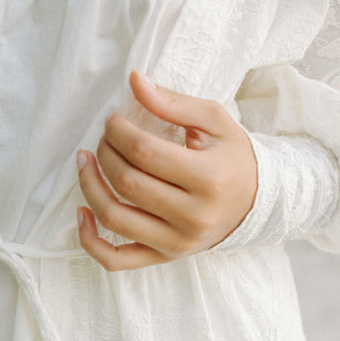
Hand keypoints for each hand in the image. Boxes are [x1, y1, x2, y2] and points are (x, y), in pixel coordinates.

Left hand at [76, 70, 257, 270]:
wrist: (257, 202)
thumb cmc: (233, 157)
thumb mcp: (214, 121)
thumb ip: (173, 102)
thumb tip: (134, 81)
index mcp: (208, 178)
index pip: (144, 152)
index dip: (117, 131)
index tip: (113, 121)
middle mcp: (193, 216)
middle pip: (126, 182)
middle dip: (104, 152)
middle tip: (104, 138)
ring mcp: (177, 243)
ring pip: (114, 217)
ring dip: (89, 186)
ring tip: (85, 162)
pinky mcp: (164, 257)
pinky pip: (115, 259)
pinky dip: (89, 240)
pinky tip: (82, 211)